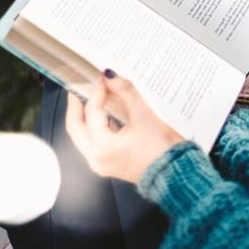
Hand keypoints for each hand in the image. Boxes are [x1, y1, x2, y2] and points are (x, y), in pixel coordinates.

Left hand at [65, 73, 183, 183]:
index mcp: (102, 146)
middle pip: (75, 128)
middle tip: (76, 89)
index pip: (92, 112)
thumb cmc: (161, 150)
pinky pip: (93, 143)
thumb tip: (110, 76)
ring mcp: (101, 164)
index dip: (97, 92)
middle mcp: (96, 158)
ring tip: (90, 100)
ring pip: (82, 137)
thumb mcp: (143, 115)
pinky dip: (94, 128)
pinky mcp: (108, 164)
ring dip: (84, 118)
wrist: (173, 172)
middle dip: (75, 107)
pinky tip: (104, 116)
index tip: (104, 79)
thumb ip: (125, 92)